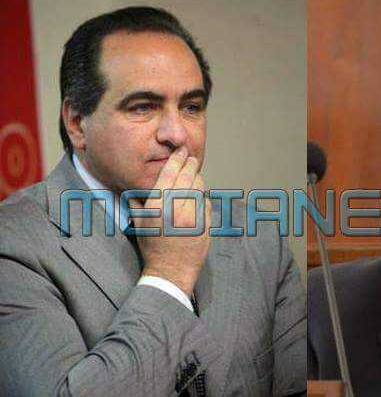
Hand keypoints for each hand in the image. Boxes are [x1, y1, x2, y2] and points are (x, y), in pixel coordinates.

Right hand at [129, 147, 211, 296]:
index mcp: (158, 206)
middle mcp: (177, 209)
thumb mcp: (139, 221)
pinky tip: (197, 197)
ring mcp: (195, 217)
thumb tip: (133, 181)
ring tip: (193, 176)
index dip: (177, 159)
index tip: (181, 151)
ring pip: (200, 188)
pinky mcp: (207, 224)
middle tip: (190, 157)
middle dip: (190, 164)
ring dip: (197, 180)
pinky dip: (202, 197)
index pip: (171, 173)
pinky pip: (207, 202)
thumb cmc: (152, 245)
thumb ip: (137, 199)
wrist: (171, 270)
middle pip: (189, 176)